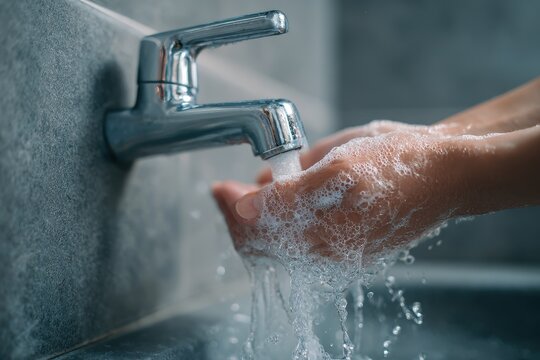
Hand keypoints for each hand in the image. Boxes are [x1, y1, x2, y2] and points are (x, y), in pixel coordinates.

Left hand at [213, 131, 478, 261]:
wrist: (445, 173)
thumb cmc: (398, 163)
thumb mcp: (341, 167)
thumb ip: (291, 194)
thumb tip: (248, 207)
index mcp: (323, 235)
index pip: (257, 234)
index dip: (231, 209)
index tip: (218, 187)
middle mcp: (326, 253)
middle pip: (261, 245)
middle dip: (238, 216)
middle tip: (228, 190)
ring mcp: (336, 253)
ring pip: (276, 245)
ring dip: (256, 220)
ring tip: (255, 191)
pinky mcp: (346, 249)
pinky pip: (297, 243)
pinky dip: (279, 223)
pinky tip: (282, 200)